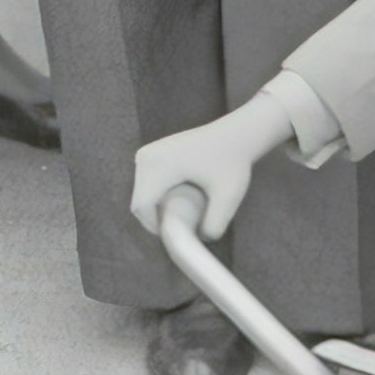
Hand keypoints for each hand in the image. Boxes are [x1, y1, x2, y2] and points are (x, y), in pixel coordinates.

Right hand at [131, 89, 295, 240]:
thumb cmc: (232, 163)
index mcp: (158, 166)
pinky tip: (178, 202)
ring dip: (156, 208)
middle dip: (155, 219)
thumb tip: (200, 239)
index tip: (177, 236)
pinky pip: (145, 183)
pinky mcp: (150, 153)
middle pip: (139, 202)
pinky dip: (157, 196)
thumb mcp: (229, 197)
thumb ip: (216, 224)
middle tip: (181, 229)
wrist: (234, 135)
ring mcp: (146, 153)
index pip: (142, 207)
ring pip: (141, 193)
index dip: (154, 227)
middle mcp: (146, 157)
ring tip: (182, 216)